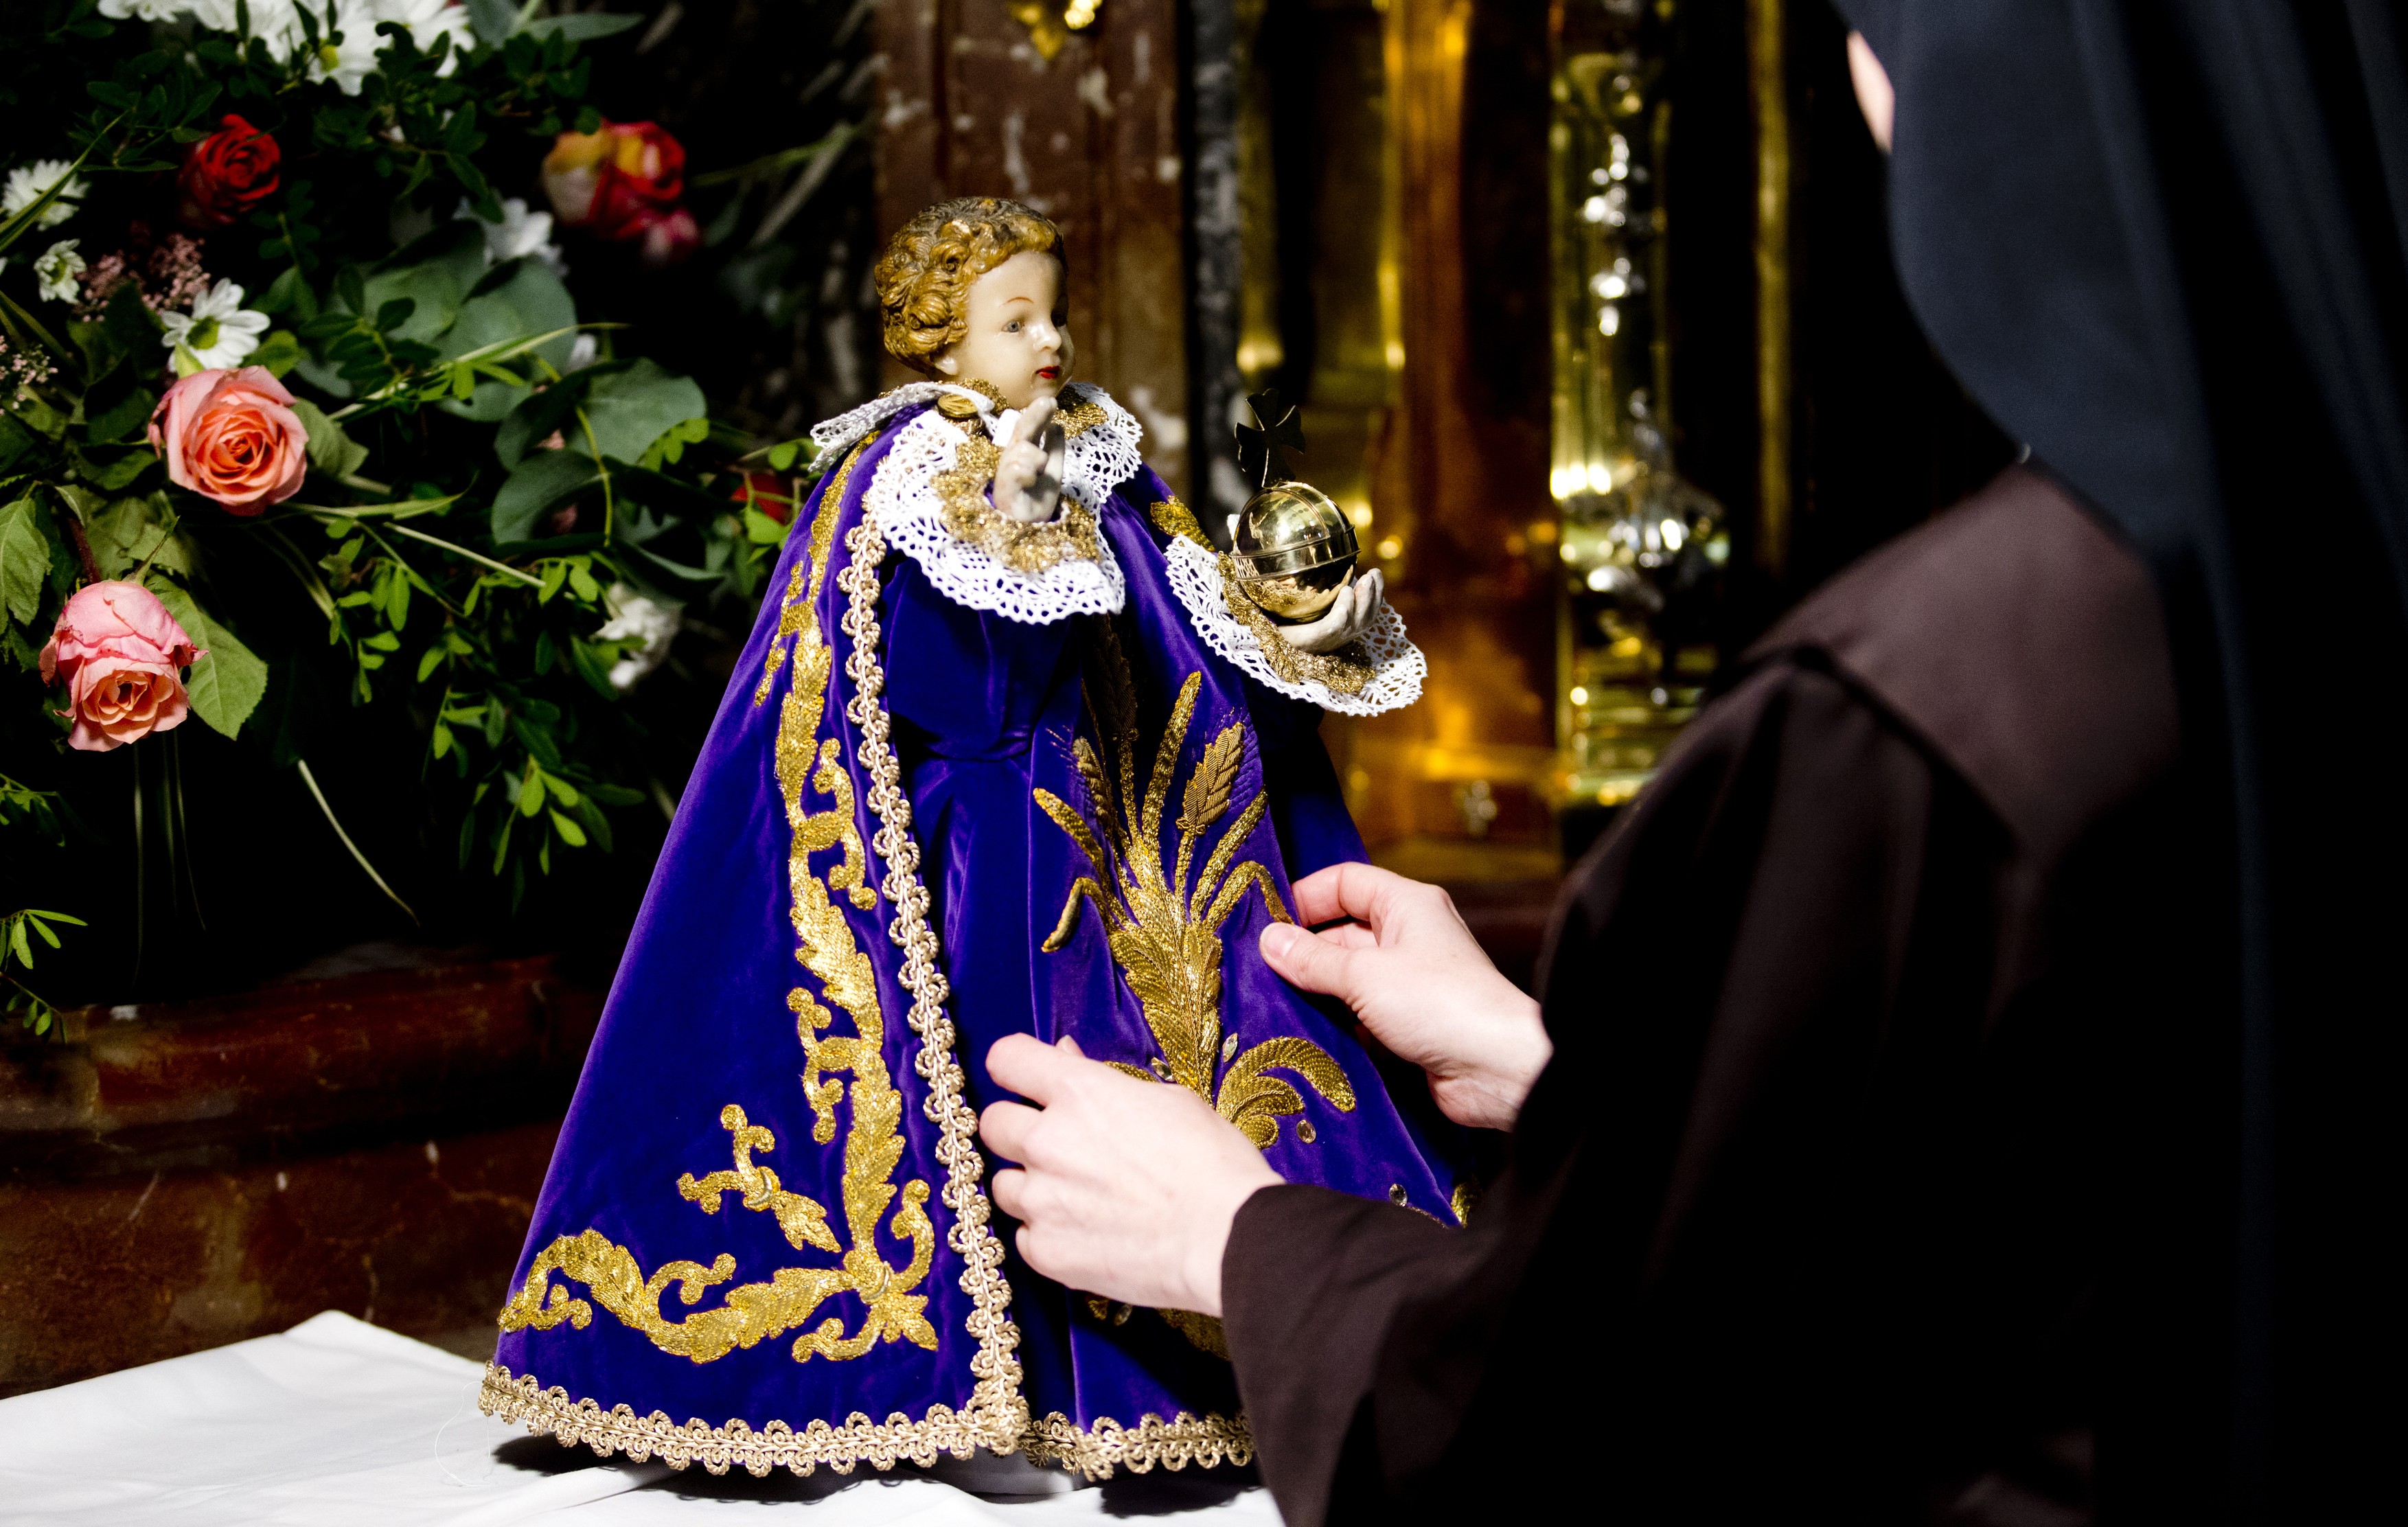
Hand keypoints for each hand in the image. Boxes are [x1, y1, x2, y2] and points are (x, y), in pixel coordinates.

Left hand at [982, 1034, 1279, 1317]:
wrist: (1229, 1240)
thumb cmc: (1213, 1165)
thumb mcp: (1169, 1100)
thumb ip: (1105, 1080)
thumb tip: (1065, 1056)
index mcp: (1080, 1092)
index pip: (1007, 1059)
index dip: (1015, 1066)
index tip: (1024, 1078)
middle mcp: (1048, 1141)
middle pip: (992, 1123)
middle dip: (1017, 1129)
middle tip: (1054, 1144)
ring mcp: (1042, 1199)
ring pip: (1002, 1184)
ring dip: (1030, 1185)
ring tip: (1076, 1196)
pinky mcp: (1046, 1251)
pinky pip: (1024, 1235)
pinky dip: (1047, 1233)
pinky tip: (1086, 1232)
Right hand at [990, 396, 1065, 524]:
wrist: (1030, 531)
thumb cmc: (1036, 501)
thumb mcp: (1053, 472)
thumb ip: (1055, 450)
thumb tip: (1058, 425)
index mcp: (1023, 455)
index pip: (1030, 430)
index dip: (1039, 415)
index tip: (1051, 401)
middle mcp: (1012, 461)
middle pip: (1020, 433)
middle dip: (1033, 416)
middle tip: (1047, 402)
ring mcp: (1006, 476)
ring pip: (1019, 450)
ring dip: (1034, 455)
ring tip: (1039, 468)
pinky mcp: (1005, 492)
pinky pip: (1013, 472)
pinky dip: (1024, 470)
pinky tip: (1030, 475)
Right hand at [1258, 863, 1549, 1130]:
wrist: (1497, 1067)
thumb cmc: (1443, 1004)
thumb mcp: (1364, 974)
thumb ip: (1312, 959)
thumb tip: (1270, 941)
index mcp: (1407, 904)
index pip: (1346, 882)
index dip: (1306, 897)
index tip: (1266, 922)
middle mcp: (1411, 937)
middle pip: (1343, 930)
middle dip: (1304, 950)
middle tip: (1259, 971)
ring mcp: (1411, 981)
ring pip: (1349, 976)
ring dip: (1317, 991)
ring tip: (1273, 1004)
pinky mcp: (1409, 1023)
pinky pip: (1361, 1014)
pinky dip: (1336, 1022)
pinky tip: (1306, 1034)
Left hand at [1276, 567, 1384, 653]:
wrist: (1263, 636)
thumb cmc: (1287, 619)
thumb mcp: (1312, 603)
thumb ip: (1326, 589)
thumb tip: (1337, 563)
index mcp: (1342, 628)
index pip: (1367, 613)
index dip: (1376, 595)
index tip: (1376, 573)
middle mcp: (1338, 637)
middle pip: (1365, 619)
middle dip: (1373, 596)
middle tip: (1373, 574)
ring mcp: (1326, 641)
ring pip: (1353, 622)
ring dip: (1362, 600)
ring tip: (1364, 579)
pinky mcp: (1311, 640)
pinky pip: (1333, 626)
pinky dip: (1343, 609)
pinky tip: (1345, 592)